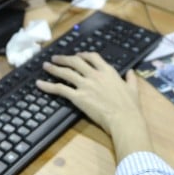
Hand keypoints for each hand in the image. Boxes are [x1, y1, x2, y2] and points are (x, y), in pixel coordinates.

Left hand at [37, 52, 152, 159]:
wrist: (124, 119)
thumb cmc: (130, 106)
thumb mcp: (133, 89)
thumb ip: (131, 79)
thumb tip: (131, 72)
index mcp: (108, 71)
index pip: (92, 57)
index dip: (83, 55)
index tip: (78, 55)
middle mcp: (95, 75)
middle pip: (75, 61)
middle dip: (64, 59)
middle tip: (56, 58)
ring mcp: (85, 85)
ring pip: (66, 72)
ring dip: (54, 68)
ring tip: (46, 66)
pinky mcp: (78, 97)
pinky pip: (60, 89)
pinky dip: (48, 86)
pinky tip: (40, 84)